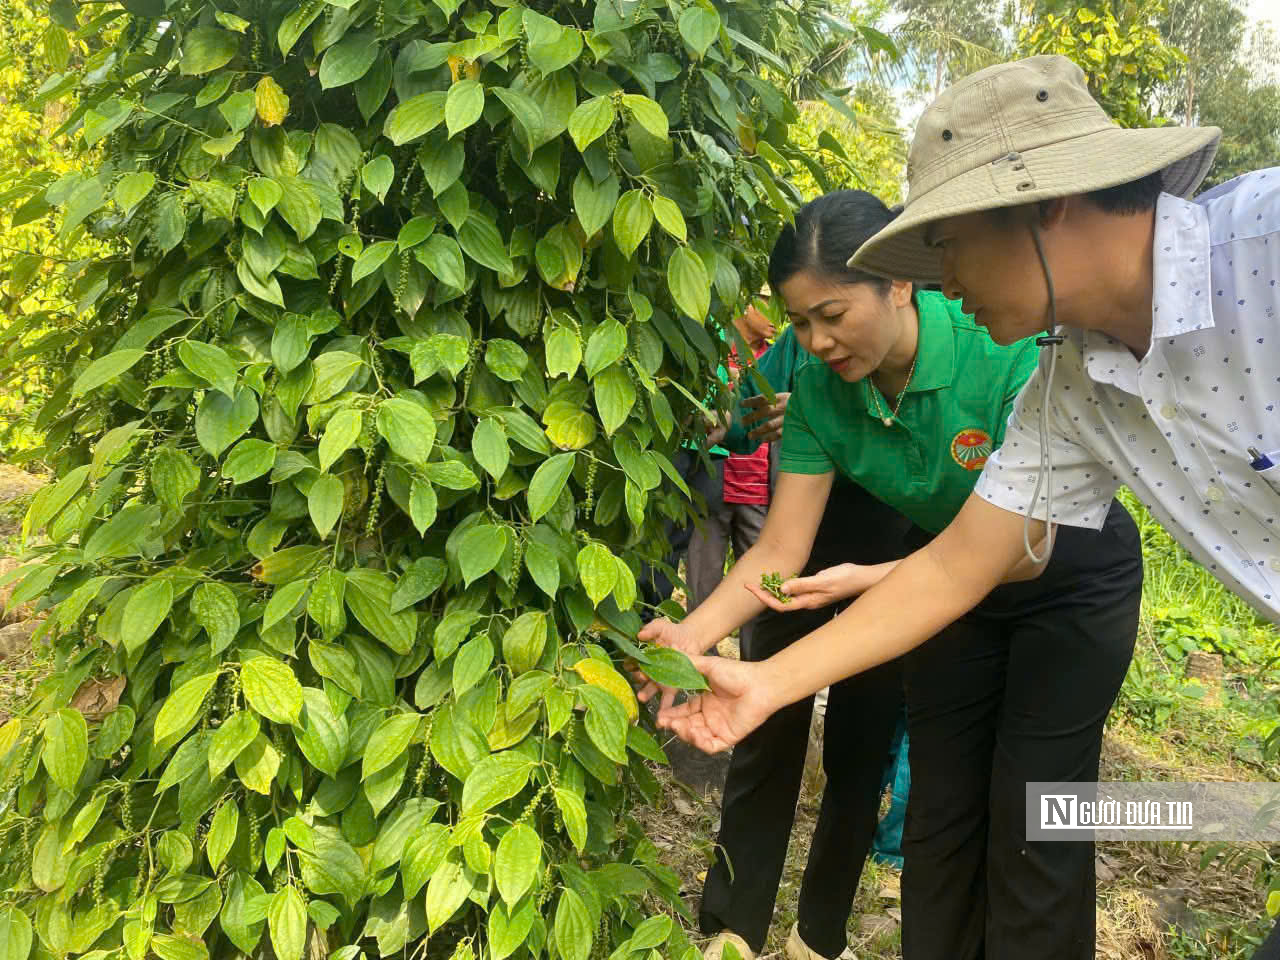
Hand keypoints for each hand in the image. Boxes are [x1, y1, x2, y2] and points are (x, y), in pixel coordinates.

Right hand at [633, 618, 705, 710]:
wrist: (690, 639)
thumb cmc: (672, 632)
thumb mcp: (661, 626)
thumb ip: (651, 628)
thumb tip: (640, 635)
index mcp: (644, 657)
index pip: (633, 662)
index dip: (631, 663)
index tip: (629, 664)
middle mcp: (649, 670)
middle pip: (640, 677)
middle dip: (638, 679)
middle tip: (639, 679)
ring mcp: (660, 680)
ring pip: (651, 689)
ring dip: (646, 693)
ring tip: (643, 697)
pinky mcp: (672, 686)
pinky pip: (667, 698)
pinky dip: (664, 705)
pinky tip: (662, 712)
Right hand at [656, 655, 774, 752]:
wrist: (759, 684)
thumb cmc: (737, 673)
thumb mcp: (709, 666)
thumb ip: (690, 664)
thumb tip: (672, 654)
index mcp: (706, 701)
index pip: (684, 711)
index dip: (671, 715)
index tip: (659, 715)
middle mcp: (711, 716)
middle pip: (687, 726)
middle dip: (674, 725)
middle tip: (662, 723)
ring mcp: (720, 727)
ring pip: (696, 737)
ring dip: (684, 733)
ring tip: (677, 726)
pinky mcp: (729, 737)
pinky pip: (711, 746)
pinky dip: (700, 742)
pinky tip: (694, 733)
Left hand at [741, 393, 789, 443]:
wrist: (812, 410)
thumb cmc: (793, 404)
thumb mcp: (783, 397)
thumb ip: (770, 399)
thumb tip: (750, 402)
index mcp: (780, 397)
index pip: (763, 398)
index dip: (751, 401)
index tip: (741, 404)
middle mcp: (783, 407)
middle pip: (764, 412)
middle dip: (751, 417)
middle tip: (742, 422)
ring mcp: (787, 419)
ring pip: (770, 425)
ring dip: (758, 431)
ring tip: (749, 435)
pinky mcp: (790, 429)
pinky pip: (778, 434)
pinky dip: (769, 437)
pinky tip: (761, 440)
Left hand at [744, 563, 870, 611]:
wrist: (861, 578)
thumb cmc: (844, 580)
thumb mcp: (822, 580)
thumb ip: (802, 585)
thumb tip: (781, 589)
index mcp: (807, 602)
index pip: (779, 604)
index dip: (763, 597)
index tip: (750, 587)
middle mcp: (806, 601)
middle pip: (779, 602)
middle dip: (763, 594)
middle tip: (749, 583)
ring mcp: (810, 596)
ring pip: (786, 596)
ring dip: (772, 590)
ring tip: (759, 581)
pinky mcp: (813, 589)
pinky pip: (794, 590)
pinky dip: (783, 585)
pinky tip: (778, 580)